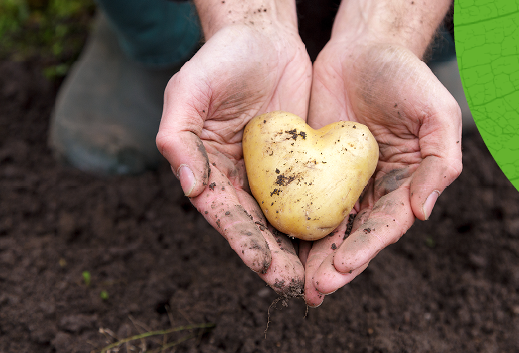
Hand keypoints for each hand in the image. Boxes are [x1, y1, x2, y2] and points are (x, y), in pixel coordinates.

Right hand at [157, 15, 311, 295]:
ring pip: (287, 219)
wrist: (261, 36)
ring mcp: (272, 174)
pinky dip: (322, 217)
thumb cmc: (219, 61)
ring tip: (319, 277)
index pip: (226, 215)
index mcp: (209, 171)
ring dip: (301, 249)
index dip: (244, 242)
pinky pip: (313, 194)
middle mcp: (239, 179)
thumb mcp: (188, 92)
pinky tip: (340, 238)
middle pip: (258, 227)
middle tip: (298, 286)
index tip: (264, 267)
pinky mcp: (301, 162)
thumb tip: (190, 188)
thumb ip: (178, 138)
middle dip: (276, 259)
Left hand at [302, 0, 461, 306]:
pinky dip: (291, 221)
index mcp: (405, 185)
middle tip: (314, 289)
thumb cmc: (406, 77)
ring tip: (294, 281)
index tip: (343, 266)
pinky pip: (300, 197)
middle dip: (334, 265)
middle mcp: (373, 191)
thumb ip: (439, 163)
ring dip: (310, 255)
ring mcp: (341, 181)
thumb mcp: (436, 114)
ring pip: (325, 226)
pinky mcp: (313, 167)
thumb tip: (423, 213)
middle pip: (353, 235)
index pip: (385, 225)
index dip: (366, 248)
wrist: (364, 48)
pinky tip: (276, 241)